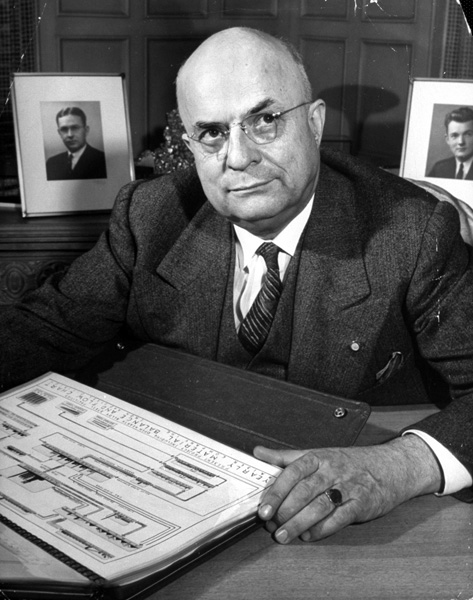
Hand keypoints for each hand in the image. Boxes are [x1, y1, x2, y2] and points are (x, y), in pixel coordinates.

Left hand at [254, 435, 441, 543]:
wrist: (390, 467)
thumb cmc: (347, 463)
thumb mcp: (317, 455)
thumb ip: (286, 457)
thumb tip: (257, 453)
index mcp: (318, 457)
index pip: (292, 472)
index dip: (276, 491)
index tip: (263, 508)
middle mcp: (333, 470)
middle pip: (304, 491)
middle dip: (285, 510)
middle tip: (270, 526)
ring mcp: (349, 487)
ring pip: (320, 506)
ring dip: (299, 523)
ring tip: (284, 535)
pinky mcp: (362, 504)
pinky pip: (339, 518)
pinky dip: (322, 529)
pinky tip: (308, 536)